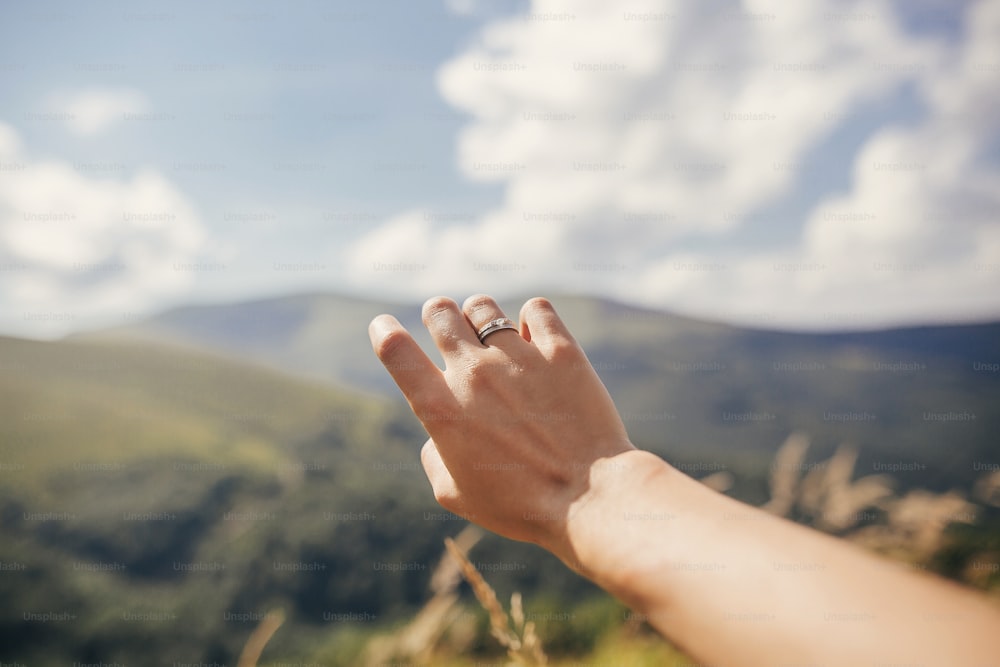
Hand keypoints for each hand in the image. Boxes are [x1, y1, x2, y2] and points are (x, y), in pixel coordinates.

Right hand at [368, 295, 634, 555]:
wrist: (589, 498)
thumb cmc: (520, 506)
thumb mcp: (456, 495)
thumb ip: (434, 455)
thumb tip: (437, 432)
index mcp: (440, 409)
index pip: (395, 350)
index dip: (383, 332)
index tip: (384, 327)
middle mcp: (474, 374)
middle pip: (439, 311)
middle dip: (437, 315)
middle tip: (448, 328)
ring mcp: (518, 358)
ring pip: (483, 306)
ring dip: (480, 316)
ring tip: (493, 334)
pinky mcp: (561, 351)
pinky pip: (537, 309)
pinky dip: (532, 318)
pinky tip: (537, 337)